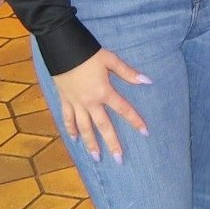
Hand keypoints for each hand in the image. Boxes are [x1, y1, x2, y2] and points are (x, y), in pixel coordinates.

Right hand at [50, 49, 150, 163]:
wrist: (62, 49)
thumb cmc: (88, 53)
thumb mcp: (110, 60)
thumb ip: (128, 73)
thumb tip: (147, 80)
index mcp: (104, 92)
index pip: (124, 109)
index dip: (135, 121)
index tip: (145, 132)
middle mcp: (90, 102)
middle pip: (103, 126)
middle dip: (112, 143)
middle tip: (119, 159)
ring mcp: (75, 103)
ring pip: (84, 128)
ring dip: (90, 143)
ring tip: (96, 157)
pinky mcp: (64, 101)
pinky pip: (67, 119)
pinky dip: (70, 129)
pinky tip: (74, 139)